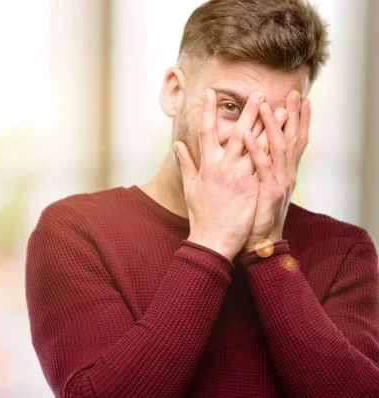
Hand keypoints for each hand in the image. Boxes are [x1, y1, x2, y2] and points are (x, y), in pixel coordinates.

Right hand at [175, 88, 263, 260]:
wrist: (213, 239)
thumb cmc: (200, 214)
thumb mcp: (189, 186)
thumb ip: (185, 162)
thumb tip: (177, 144)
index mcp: (206, 165)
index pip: (205, 131)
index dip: (208, 110)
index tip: (212, 93)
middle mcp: (223, 167)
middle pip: (237, 132)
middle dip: (248, 111)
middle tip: (257, 92)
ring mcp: (239, 177)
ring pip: (256, 145)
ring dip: (269, 126)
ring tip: (279, 109)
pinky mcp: (253, 187)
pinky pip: (265, 164)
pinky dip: (274, 149)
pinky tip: (284, 136)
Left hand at [242, 91, 310, 251]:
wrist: (259, 244)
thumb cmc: (255, 214)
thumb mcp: (260, 186)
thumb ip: (259, 166)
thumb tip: (253, 147)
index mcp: (283, 172)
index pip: (294, 140)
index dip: (299, 120)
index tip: (300, 98)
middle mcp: (286, 175)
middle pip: (293, 140)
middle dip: (294, 116)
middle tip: (294, 93)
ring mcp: (279, 184)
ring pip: (279, 150)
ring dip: (273, 127)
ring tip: (268, 106)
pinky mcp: (268, 194)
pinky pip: (262, 169)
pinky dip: (257, 151)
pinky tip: (249, 137)